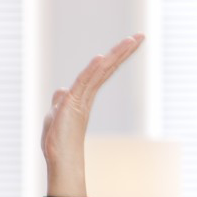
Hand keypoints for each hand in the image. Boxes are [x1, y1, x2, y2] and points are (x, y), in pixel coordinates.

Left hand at [41, 34, 144, 170]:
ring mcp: (81, 100)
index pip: (101, 73)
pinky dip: (92, 71)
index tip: (129, 44)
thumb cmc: (58, 143)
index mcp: (84, 97)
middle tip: (141, 36)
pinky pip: (84, 84)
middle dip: (122, 52)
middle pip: (106, 69)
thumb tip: (60, 89)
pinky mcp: (73, 105)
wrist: (61, 160)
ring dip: (115, 55)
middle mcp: (87, 97)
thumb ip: (60, 102)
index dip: (113, 58)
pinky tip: (101, 58)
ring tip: (132, 40)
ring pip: (100, 72)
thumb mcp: (55, 116)